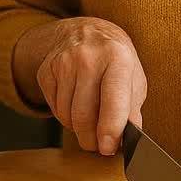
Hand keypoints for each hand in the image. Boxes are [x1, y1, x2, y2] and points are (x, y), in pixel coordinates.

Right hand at [33, 17, 147, 155]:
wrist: (87, 32)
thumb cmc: (116, 60)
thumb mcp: (134, 79)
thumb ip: (132, 110)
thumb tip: (126, 139)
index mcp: (117, 58)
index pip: (113, 100)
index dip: (110, 129)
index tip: (108, 148)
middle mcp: (88, 57)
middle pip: (84, 114)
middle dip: (91, 139)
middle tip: (98, 146)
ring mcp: (63, 62)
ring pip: (67, 115)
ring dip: (79, 129)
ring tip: (90, 124)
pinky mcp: (46, 70)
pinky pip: (54, 108)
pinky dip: (66, 117)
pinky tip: (76, 107)